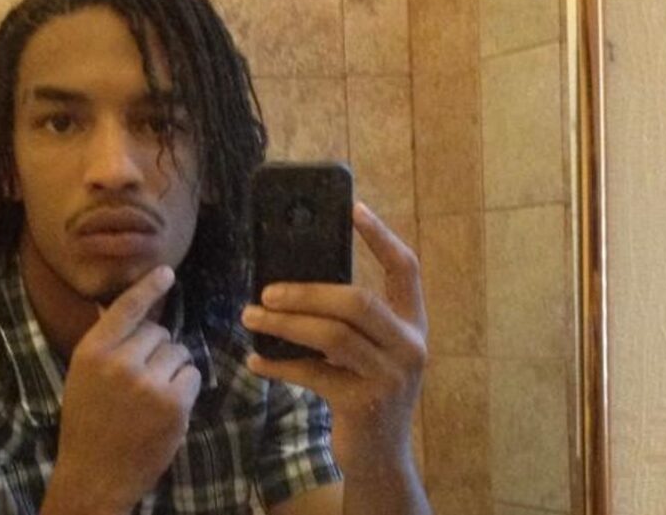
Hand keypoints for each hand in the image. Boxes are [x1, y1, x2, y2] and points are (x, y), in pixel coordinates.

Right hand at [43, 266, 200, 514]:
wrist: (95, 475)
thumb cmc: (87, 424)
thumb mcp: (82, 377)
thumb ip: (105, 344)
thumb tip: (116, 307)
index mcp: (92, 351)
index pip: (126, 308)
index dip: (148, 287)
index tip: (167, 272)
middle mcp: (120, 362)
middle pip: (159, 332)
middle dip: (157, 349)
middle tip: (141, 378)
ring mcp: (148, 383)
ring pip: (178, 352)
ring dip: (172, 369)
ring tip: (151, 396)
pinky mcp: (173, 404)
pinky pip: (191, 376)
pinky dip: (184, 389)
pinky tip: (165, 408)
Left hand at [241, 203, 427, 473]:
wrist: (381, 458)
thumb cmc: (367, 392)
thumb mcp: (372, 353)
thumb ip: (351, 322)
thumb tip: (293, 285)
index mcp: (414, 325)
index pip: (406, 269)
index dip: (381, 237)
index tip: (354, 208)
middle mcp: (409, 346)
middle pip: (356, 301)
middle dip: (306, 291)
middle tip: (267, 290)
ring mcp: (390, 376)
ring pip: (331, 335)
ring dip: (284, 323)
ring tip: (251, 316)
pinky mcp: (363, 403)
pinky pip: (312, 373)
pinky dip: (278, 365)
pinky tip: (256, 360)